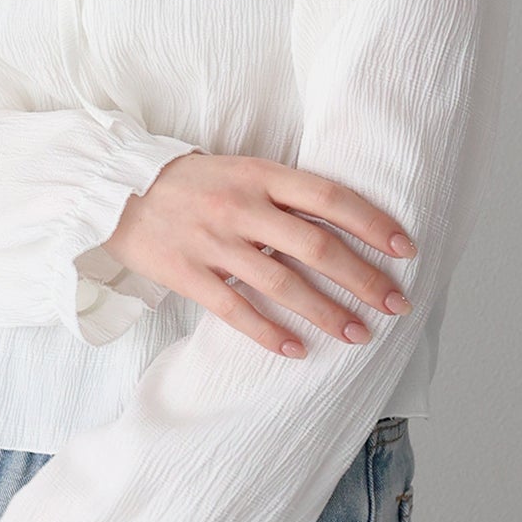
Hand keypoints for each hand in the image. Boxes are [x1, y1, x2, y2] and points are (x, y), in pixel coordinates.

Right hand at [102, 153, 418, 360]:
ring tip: (359, 334)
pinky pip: (235, 310)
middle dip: (363, 278)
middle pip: (316, 246)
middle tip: (395, 303)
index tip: (405, 248)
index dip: (372, 223)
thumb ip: (283, 193)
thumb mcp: (240, 170)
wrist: (116, 189)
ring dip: (326, 313)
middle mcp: (241, 206)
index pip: (329, 197)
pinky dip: (269, 333)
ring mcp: (212, 241)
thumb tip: (343, 223)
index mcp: (259, 174)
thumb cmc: (189, 182)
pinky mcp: (186, 273)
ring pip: (283, 284)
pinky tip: (297, 351)